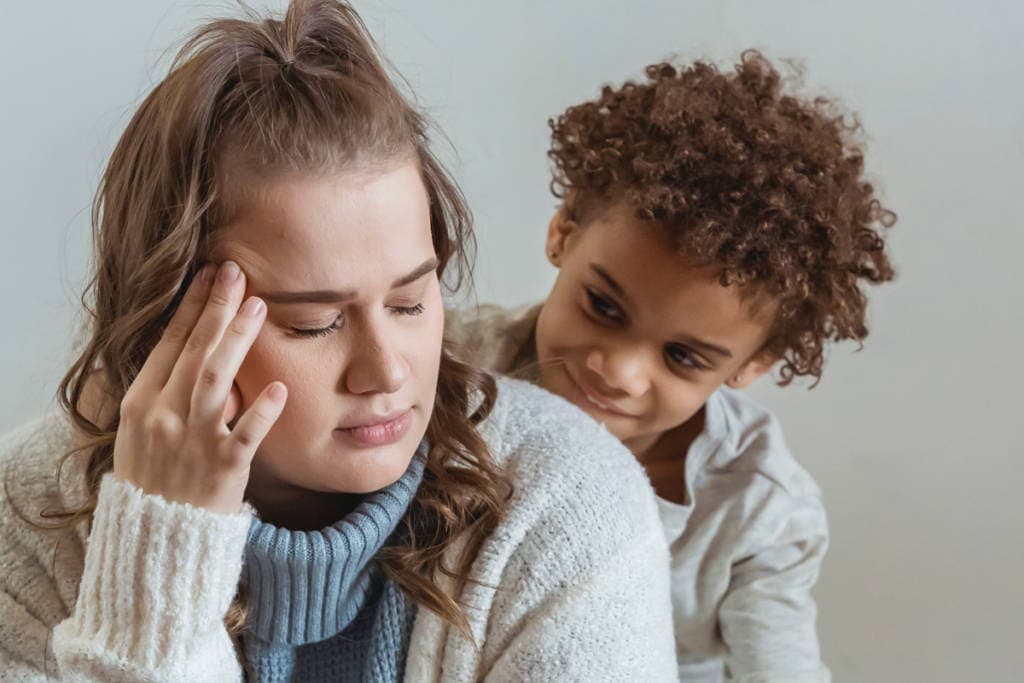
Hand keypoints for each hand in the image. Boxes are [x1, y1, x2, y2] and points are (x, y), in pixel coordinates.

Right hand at [112, 261, 286, 513]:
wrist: (157, 540)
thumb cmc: (155, 480)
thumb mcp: (140, 432)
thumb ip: (164, 391)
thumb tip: (192, 346)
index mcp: (139, 404)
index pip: (168, 344)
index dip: (190, 307)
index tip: (210, 273)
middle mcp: (163, 417)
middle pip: (194, 352)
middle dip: (216, 308)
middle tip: (238, 272)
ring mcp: (193, 442)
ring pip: (215, 381)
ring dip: (237, 341)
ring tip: (259, 307)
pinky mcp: (223, 469)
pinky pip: (245, 435)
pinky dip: (262, 412)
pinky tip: (279, 388)